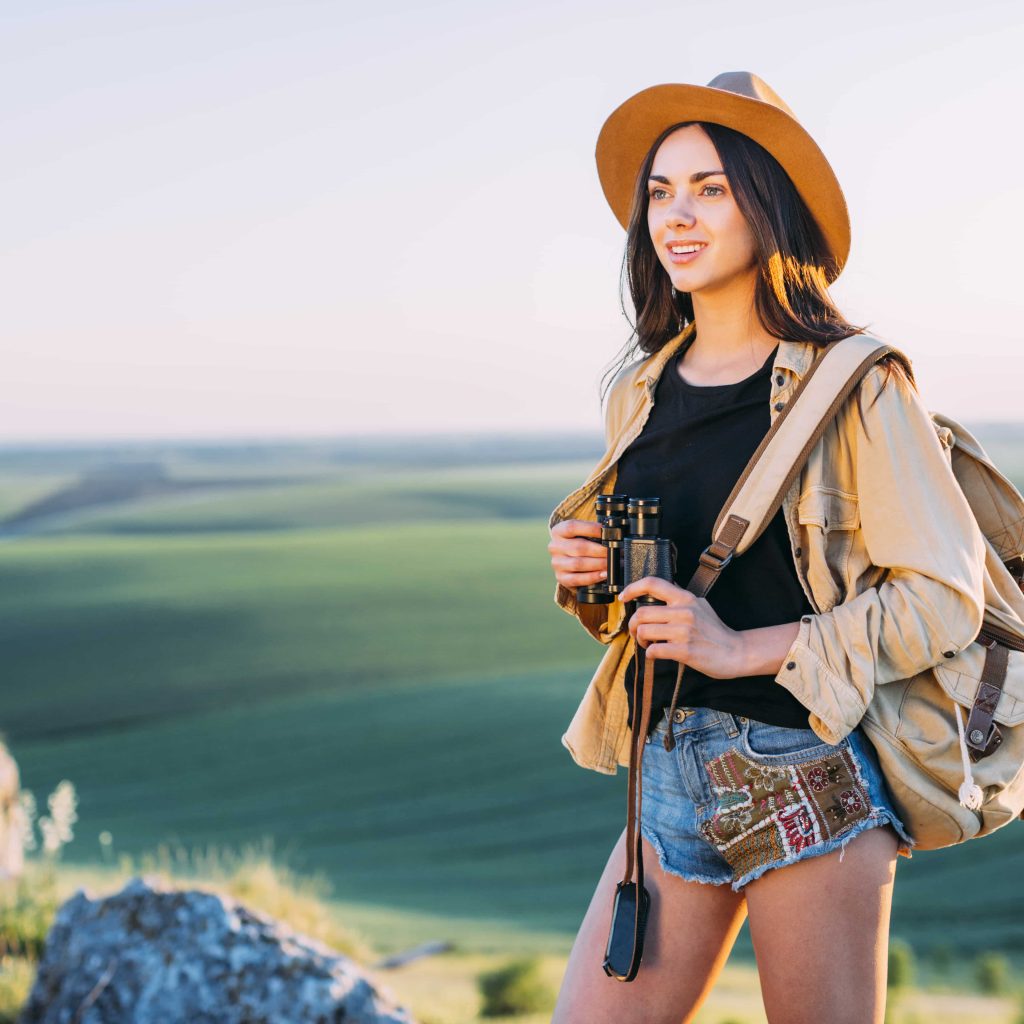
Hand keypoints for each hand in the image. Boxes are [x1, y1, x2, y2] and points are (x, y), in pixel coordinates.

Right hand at [548, 518, 606, 588]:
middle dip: (600, 550)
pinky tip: (604, 575)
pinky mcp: (561, 577)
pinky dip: (593, 577)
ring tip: (612, 564)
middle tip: (615, 552)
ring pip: (578, 564)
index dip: (591, 529)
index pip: (572, 527)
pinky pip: (577, 579)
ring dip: (599, 564)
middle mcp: (555, 547)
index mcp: (558, 531)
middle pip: (578, 547)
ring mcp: (557, 563)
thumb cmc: (580, 543)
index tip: (608, 532)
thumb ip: (594, 533)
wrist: (568, 560)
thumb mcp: (582, 534)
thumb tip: (612, 535)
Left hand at [618, 576, 747, 679]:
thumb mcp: (701, 605)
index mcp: (686, 598)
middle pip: (641, 613)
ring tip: (647, 644)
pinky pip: (654, 650)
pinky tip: (656, 654)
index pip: (653, 583)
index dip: (633, 588)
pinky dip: (650, 654)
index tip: (624, 597)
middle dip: (633, 625)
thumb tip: (661, 590)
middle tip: (636, 632)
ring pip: (644, 631)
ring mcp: (684, 631)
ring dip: (640, 640)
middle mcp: (684, 612)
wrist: (736, 652)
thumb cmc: (716, 631)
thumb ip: (681, 598)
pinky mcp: (685, 651)